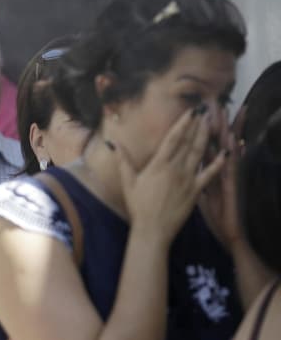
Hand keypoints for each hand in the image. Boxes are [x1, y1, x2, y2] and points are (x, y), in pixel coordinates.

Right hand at [115, 107, 226, 241]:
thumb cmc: (138, 206)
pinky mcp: (196, 190)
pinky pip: (210, 173)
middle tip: (205, 110)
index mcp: (159, 164)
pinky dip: (218, 162)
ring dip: (206, 137)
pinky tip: (225, 152)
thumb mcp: (128, 181)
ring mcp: (188, 179)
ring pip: (200, 153)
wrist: (153, 229)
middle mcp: (176, 168)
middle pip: (189, 142)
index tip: (190, 111)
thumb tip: (114, 142)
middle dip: (197, 125)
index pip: (174, 138)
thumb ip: (123, 160)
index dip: (183, 123)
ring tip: (212, 123)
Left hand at [198, 121, 242, 251]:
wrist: (230, 233)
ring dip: (226, 132)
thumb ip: (196, 179)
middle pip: (214, 142)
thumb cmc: (217, 215)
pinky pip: (230, 169)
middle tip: (215, 103)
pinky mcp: (232, 187)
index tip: (197, 112)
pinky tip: (234, 140)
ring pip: (225, 150)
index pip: (201, 145)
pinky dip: (232, 155)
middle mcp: (217, 171)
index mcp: (206, 171)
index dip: (199, 130)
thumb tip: (187, 169)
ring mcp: (227, 177)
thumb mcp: (203, 195)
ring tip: (226, 112)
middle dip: (214, 124)